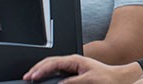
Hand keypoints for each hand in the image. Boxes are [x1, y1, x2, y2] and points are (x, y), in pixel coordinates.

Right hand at [23, 54, 142, 83]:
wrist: (117, 78)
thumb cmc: (106, 77)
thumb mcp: (89, 79)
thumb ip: (73, 82)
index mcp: (75, 60)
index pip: (53, 62)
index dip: (41, 69)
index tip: (31, 76)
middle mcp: (72, 62)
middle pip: (50, 63)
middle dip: (37, 69)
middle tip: (26, 78)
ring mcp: (72, 67)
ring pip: (52, 68)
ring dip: (41, 72)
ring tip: (30, 78)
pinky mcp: (73, 73)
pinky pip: (57, 73)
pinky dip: (47, 76)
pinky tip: (42, 80)